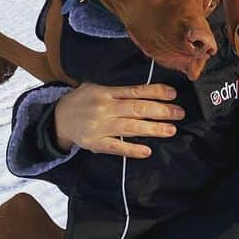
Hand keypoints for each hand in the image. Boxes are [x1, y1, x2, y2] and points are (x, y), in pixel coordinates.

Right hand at [53, 81, 183, 159]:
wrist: (58, 119)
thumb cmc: (82, 101)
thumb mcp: (95, 87)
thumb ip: (118, 90)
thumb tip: (147, 91)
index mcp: (106, 92)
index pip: (136, 91)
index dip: (156, 92)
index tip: (173, 94)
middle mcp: (105, 108)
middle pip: (137, 109)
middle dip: (161, 111)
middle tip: (180, 113)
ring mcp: (100, 126)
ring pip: (131, 127)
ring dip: (153, 129)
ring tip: (171, 130)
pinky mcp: (96, 143)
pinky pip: (116, 147)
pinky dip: (132, 149)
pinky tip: (147, 151)